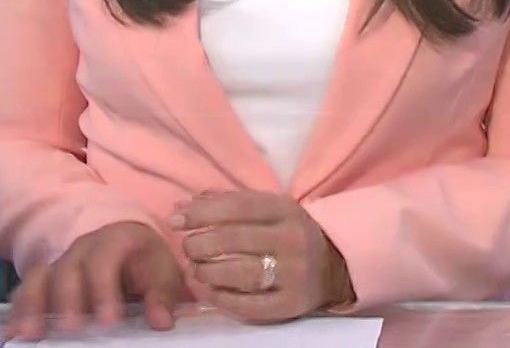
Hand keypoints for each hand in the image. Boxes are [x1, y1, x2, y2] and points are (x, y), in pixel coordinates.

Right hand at [5, 221, 181, 340]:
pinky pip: (27, 290)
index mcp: (113, 241)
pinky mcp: (46, 280)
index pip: (104, 261)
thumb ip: (162, 294)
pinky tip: (12, 330)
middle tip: (70, 329)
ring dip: (33, 305)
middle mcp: (81, 250)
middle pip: (67, 270)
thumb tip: (161, 322)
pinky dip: (18, 309)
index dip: (104, 290)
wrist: (124, 240)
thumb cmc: (144, 259)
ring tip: (30, 333)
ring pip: (40, 278)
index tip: (109, 321)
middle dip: (67, 300)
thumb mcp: (163, 270)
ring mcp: (60, 264)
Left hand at [172, 190, 354, 321]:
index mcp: (285, 209)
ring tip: (196, 270)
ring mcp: (293, 274)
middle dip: (200, 244)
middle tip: (188, 248)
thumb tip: (181, 207)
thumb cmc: (288, 233)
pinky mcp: (290, 304)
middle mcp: (292, 239)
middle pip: (234, 239)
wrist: (334, 266)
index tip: (176, 220)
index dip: (201, 213)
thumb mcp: (267, 209)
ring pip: (240, 273)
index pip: (237, 206)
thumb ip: (226, 204)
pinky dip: (221, 299)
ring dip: (207, 272)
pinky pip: (249, 305)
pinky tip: (208, 291)